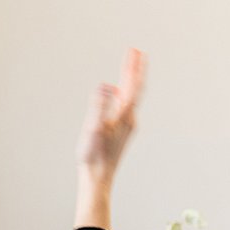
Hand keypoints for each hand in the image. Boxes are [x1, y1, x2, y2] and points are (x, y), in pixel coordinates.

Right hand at [76, 48, 146, 188]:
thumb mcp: (93, 128)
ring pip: (130, 98)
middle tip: (134, 51)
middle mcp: (130, 119)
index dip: (134, 68)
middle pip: (134, 89)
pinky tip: (117, 96)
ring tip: (127, 68)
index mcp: (125, 116)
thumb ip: (99, 106)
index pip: (133, 86)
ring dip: (129, 81)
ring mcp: (127, 126)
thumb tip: (105, 86)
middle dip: (133, 70)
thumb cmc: (93, 155)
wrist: (98, 178)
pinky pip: (125, 107)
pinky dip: (123, 95)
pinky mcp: (121, 133)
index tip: (136, 51)